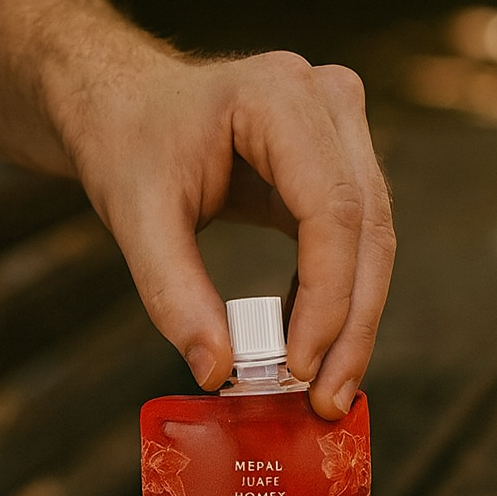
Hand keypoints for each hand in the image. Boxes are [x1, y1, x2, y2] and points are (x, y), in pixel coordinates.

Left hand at [54, 42, 394, 419]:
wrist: (124, 103)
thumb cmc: (127, 142)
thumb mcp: (134, 216)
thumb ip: (173, 294)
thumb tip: (217, 371)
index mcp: (279, 96)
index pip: (331, 209)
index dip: (325, 297)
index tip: (298, 366)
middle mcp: (327, 101)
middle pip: (366, 228)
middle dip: (351, 324)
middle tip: (328, 399)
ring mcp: (341, 127)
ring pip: (372, 240)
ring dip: (352, 322)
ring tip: (324, 389)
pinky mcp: (340, 161)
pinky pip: (354, 241)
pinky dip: (336, 300)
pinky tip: (307, 348)